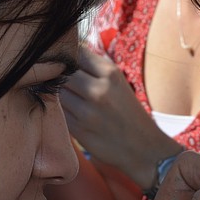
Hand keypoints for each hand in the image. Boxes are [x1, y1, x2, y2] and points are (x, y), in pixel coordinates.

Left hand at [60, 46, 182, 189]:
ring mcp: (87, 112)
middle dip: (59, 74)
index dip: (67, 55)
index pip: (76, 52)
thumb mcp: (118, 83)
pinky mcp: (78, 129)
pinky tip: (72, 111)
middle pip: (62, 72)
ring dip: (58, 92)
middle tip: (61, 79)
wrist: (143, 147)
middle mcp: (98, 90)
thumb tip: (66, 51)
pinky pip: (59, 111)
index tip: (66, 60)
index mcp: (110, 74)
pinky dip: (61, 109)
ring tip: (68, 96)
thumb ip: (93, 67)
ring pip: (57, 92)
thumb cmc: (127, 111)